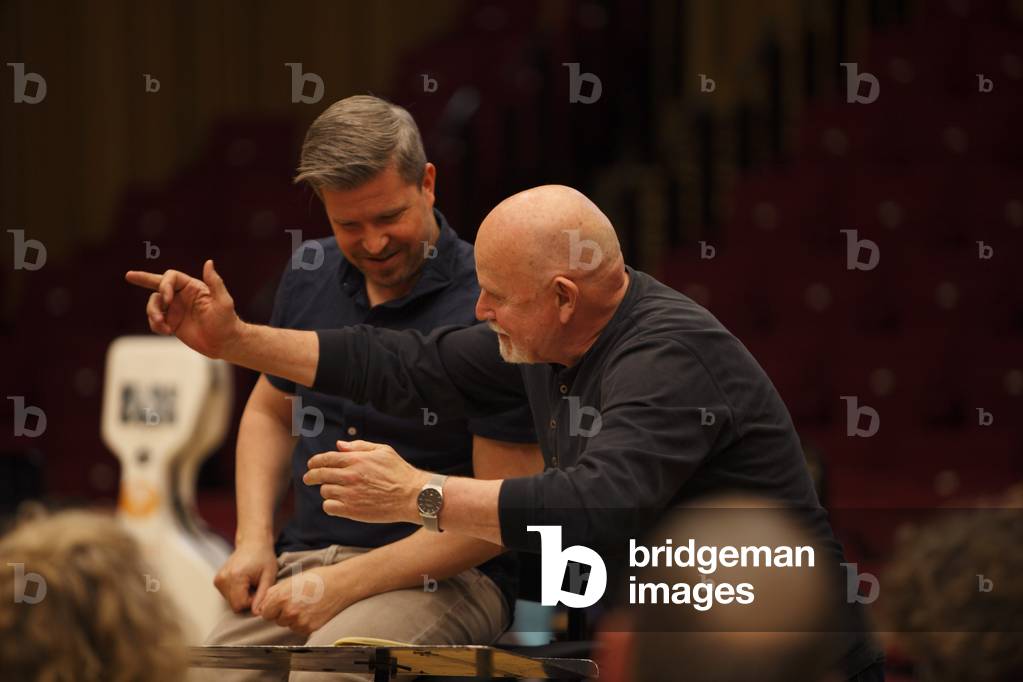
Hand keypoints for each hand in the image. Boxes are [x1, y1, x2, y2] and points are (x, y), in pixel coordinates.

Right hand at [125, 259, 242, 358]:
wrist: (224, 343)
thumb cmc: (227, 321)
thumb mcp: (223, 301)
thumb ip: (215, 283)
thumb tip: (209, 262)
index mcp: (192, 287)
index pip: (170, 277)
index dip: (164, 285)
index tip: (168, 301)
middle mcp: (182, 296)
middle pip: (158, 284)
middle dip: (143, 279)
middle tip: (129, 275)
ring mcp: (175, 309)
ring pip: (154, 304)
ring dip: (152, 312)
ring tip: (161, 324)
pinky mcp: (172, 323)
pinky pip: (155, 320)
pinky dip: (156, 325)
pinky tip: (167, 332)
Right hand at [213, 542, 278, 613]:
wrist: (253, 543)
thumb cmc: (263, 557)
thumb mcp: (269, 576)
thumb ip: (263, 595)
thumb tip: (256, 613)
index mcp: (235, 576)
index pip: (240, 604)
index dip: (252, 601)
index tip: (260, 590)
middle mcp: (223, 578)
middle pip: (234, 604)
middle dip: (247, 600)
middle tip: (256, 586)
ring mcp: (218, 579)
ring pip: (231, 601)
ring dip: (242, 596)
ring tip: (250, 582)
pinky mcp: (217, 580)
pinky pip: (227, 596)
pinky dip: (237, 592)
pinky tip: (243, 581)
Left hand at [257, 564, 356, 634]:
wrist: (341, 584)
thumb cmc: (318, 579)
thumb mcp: (293, 580)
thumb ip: (274, 592)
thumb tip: (263, 604)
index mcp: (282, 598)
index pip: (265, 613)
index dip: (272, 608)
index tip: (281, 603)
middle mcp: (289, 612)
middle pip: (277, 620)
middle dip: (283, 613)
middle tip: (298, 601)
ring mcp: (300, 622)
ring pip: (289, 625)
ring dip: (294, 619)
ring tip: (307, 605)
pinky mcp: (311, 629)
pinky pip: (300, 629)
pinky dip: (304, 623)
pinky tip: (313, 612)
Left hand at [304, 440, 429, 524]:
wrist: (411, 496)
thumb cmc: (399, 472)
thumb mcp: (383, 451)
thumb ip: (359, 447)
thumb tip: (339, 445)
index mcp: (356, 459)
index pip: (326, 458)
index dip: (315, 461)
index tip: (311, 465)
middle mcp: (350, 476)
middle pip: (319, 475)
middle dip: (311, 476)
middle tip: (309, 479)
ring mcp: (349, 494)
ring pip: (324, 491)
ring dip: (327, 490)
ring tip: (334, 491)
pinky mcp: (351, 510)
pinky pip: (329, 507)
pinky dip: (330, 505)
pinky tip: (337, 503)